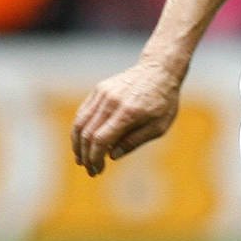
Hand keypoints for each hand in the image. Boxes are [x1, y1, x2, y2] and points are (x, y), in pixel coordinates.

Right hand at [70, 58, 183, 176]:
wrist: (159, 70)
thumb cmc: (163, 101)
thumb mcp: (159, 126)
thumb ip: (135, 141)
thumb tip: (111, 156)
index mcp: (128, 113)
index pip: (101, 140)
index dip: (94, 158)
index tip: (96, 170)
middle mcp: (112, 102)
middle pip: (87, 133)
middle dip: (85, 155)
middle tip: (89, 170)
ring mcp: (103, 94)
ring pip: (80, 122)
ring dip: (77, 143)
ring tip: (80, 158)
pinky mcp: (99, 89)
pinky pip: (83, 111)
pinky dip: (80, 128)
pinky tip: (83, 141)